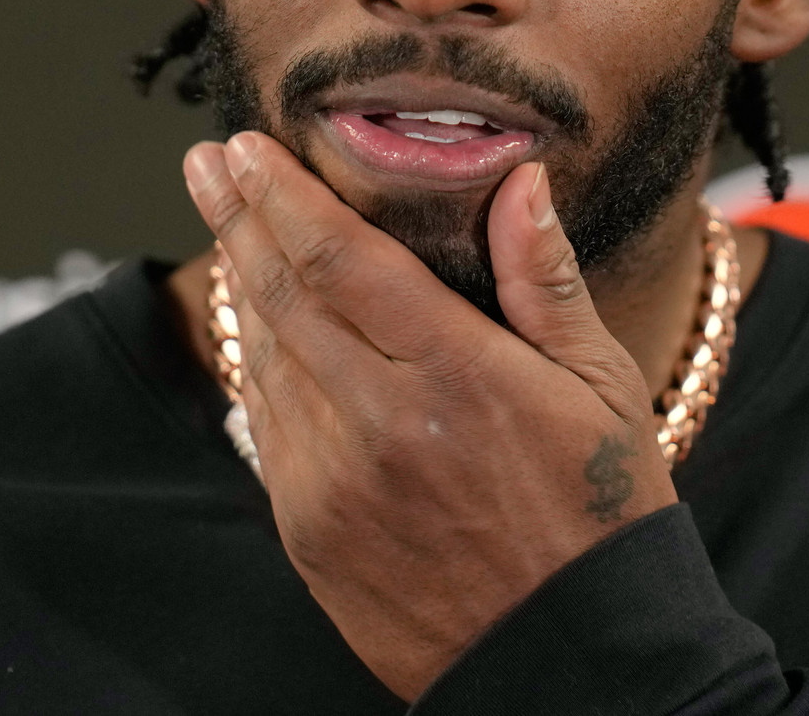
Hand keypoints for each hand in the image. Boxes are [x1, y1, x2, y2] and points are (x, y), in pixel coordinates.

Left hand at [181, 132, 679, 699]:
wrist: (572, 662)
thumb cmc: (603, 517)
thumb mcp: (603, 388)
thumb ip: (546, 279)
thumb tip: (520, 181)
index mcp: (455, 374)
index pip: (341, 257)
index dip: (282, 194)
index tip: (243, 147)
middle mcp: (379, 422)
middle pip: (283, 294)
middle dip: (237, 217)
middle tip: (205, 163)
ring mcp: (333, 482)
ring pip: (267, 356)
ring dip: (241, 283)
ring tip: (226, 225)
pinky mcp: (308, 532)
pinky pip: (268, 425)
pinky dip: (259, 364)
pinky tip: (259, 327)